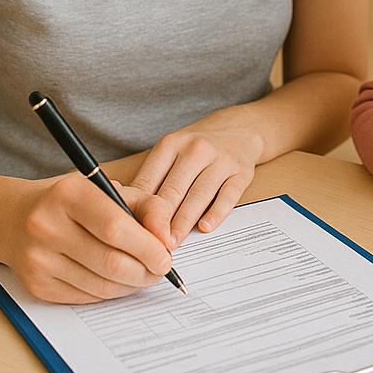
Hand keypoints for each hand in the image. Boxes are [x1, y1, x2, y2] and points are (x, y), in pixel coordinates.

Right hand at [4, 173, 174, 302]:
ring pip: (100, 285)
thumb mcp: (112, 189)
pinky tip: (118, 281)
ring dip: (131, 285)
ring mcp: (38, 259)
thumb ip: (148, 207)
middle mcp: (47, 225)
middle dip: (145, 271)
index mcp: (69, 193)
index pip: (116, 227)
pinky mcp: (36, 285)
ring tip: (143, 275)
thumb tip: (167, 239)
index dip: (148, 247)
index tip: (166, 256)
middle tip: (160, 270)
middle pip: (110, 261)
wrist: (16, 218)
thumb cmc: (75, 202)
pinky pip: (86, 297)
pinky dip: (110, 293)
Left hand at [130, 107, 263, 246]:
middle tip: (152, 245)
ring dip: (184, 221)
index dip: (141, 208)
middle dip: (161, 220)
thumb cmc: (197, 147)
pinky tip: (206, 227)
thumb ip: (154, 178)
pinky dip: (216, 212)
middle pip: (174, 189)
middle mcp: (196, 149)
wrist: (240, 128)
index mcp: (171, 144)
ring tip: (173, 243)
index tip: (133, 231)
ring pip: (199, 194)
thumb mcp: (172, 150)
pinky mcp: (242, 172)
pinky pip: (228, 195)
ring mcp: (221, 160)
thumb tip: (131, 213)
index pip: (151, 179)